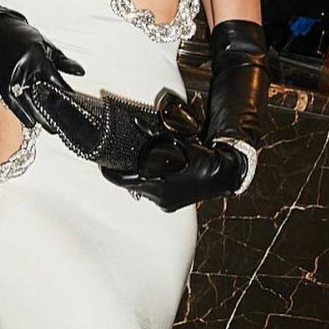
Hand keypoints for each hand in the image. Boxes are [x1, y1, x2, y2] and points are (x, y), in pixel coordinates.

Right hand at [0, 11, 84, 129]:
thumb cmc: (23, 37)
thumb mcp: (46, 45)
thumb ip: (63, 61)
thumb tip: (80, 72)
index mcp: (38, 57)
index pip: (55, 80)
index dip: (64, 94)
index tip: (73, 105)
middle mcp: (24, 68)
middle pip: (40, 95)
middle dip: (51, 111)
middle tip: (61, 124)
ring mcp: (12, 76)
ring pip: (26, 101)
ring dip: (38, 116)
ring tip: (49, 128)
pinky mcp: (1, 81)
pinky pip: (11, 101)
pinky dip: (20, 113)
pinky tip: (29, 123)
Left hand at [102, 136, 246, 211]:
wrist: (223, 174)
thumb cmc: (201, 156)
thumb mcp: (177, 142)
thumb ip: (155, 134)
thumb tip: (136, 122)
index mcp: (157, 183)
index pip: (122, 180)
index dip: (110, 172)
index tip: (104, 164)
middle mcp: (159, 197)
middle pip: (131, 185)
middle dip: (128, 174)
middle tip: (123, 162)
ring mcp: (164, 204)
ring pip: (142, 190)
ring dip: (142, 179)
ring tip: (146, 167)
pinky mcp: (169, 207)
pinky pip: (153, 195)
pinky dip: (153, 185)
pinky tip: (158, 176)